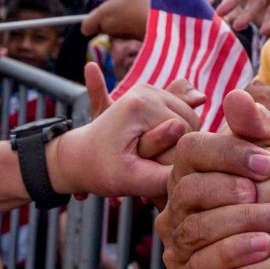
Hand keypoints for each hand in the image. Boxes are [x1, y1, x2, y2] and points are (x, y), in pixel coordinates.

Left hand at [48, 63, 200, 198]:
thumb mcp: (132, 179)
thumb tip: (188, 132)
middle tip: (149, 163)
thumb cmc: (101, 171)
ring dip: (178, 141)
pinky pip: (182, 113)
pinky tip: (159, 145)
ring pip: (190, 118)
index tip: (146, 168)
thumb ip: (165, 165)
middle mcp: (147, 90)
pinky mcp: (152, 94)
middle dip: (178, 147)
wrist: (78, 158)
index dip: (174, 160)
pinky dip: (176, 132)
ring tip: (150, 156)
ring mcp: (150, 89)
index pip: (185, 134)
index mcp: (142, 105)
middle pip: (191, 121)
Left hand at [81, 0, 149, 39]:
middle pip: (100, 25)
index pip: (85, 27)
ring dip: (118, 17)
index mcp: (103, 15)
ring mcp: (121, 35)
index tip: (100, 7)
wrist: (165, 20)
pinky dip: (129, 22)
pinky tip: (140, 12)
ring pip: (113, 27)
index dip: (88, 19)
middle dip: (106, 15)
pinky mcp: (132, 38)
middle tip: (119, 1)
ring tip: (133, 4)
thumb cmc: (143, 0)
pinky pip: (125, 30)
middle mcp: (109, 28)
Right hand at [157, 90, 269, 268]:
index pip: (191, 150)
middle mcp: (178, 208)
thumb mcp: (269, 161)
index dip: (228, 152)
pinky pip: (201, 267)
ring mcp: (180, 246)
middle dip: (235, 189)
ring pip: (196, 229)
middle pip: (190, 190)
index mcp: (193, 173)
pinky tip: (269, 247)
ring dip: (245, 221)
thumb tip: (238, 96)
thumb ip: (254, 128)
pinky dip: (236, 253)